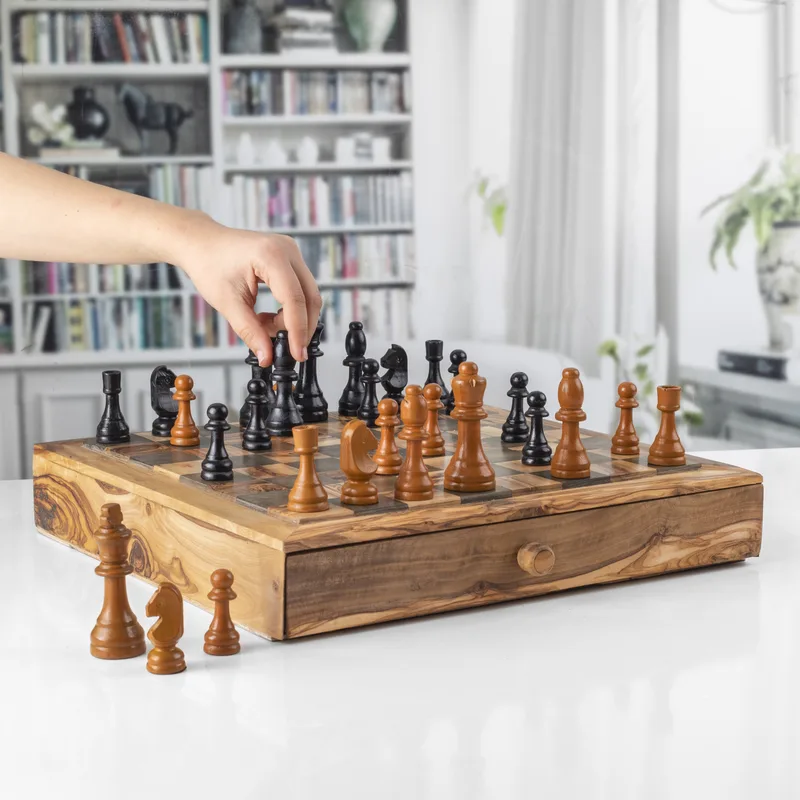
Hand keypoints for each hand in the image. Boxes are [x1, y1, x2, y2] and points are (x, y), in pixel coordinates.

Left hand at [176, 216, 321, 364]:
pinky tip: (270, 316)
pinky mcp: (289, 259)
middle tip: (286, 348)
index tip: (297, 354)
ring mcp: (291, 252)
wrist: (201, 244)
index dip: (298, 330)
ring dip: (294, 319)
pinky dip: (290, 309)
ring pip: (308, 295)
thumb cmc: (208, 264)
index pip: (294, 299)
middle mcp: (287, 250)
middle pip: (309, 297)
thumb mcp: (228, 303)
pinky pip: (300, 289)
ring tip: (266, 327)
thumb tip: (267, 355)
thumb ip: (251, 331)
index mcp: (271, 255)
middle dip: (301, 327)